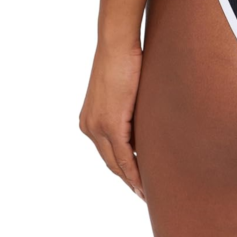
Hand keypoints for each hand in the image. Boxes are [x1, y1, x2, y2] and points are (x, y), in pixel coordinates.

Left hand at [79, 43, 144, 199]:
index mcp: (90, 119)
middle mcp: (89, 126)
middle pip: (109, 162)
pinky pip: (123, 155)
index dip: (121, 168)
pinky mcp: (110, 124)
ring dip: (131, 178)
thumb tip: (147, 116)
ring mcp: (97, 126)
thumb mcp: (124, 89)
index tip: (135, 180)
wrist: (116, 44)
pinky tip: (143, 180)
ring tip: (146, 191)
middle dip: (127, 179)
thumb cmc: (124, 58)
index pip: (107, 152)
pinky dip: (134, 170)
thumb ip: (130, 107)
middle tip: (143, 191)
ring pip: (115, 162)